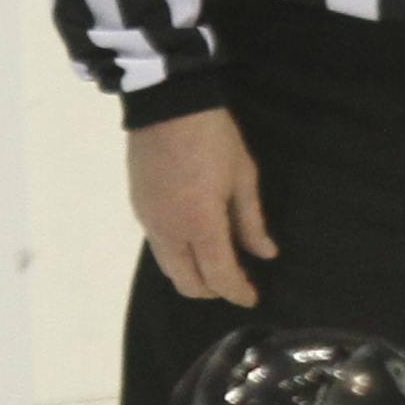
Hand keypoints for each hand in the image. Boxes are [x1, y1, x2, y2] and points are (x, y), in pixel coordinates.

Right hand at [127, 107, 277, 305]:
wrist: (167, 105)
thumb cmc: (215, 139)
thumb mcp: (244, 178)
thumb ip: (251, 222)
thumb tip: (265, 254)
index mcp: (200, 224)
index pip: (219, 275)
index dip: (237, 292)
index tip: (252, 298)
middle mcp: (169, 230)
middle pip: (187, 282)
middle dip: (213, 290)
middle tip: (236, 284)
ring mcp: (148, 220)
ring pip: (169, 267)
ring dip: (193, 275)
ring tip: (219, 266)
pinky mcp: (138, 208)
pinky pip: (159, 246)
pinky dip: (179, 256)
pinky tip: (197, 244)